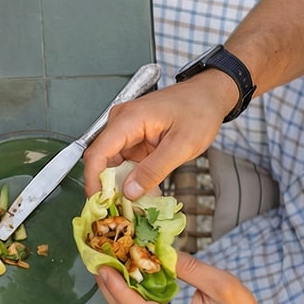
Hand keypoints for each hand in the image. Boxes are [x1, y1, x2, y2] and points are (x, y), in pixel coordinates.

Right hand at [82, 71, 234, 199]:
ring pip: (113, 165)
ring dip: (122, 185)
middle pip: (102, 162)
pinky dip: (132, 178)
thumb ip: (154, 170)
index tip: (100, 204)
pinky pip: (125, 163)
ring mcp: (126, 131)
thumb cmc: (200, 110)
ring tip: (135, 203)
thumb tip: (129, 192)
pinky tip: (143, 190)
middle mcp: (121, 123)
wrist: (210, 94)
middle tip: (122, 209)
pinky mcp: (133, 139)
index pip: (97, 154)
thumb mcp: (182, 145)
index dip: (93, 182)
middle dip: (109, 188)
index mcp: (128, 120)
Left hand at [94, 250, 278, 303]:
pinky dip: (126, 300)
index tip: (105, 267)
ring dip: (114, 293)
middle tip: (99, 260)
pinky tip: (124, 280)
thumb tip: (161, 251)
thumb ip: (190, 268)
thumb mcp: (223, 285)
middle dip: (108, 288)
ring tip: (108, 266)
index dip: (117, 289)